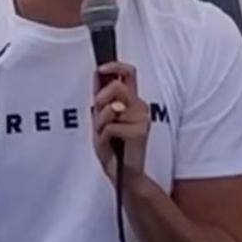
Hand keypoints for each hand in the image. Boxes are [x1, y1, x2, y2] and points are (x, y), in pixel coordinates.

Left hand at [92, 61, 149, 183]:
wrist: (124, 175)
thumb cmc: (114, 148)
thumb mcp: (102, 118)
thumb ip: (102, 97)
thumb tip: (98, 74)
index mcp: (131, 100)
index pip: (129, 73)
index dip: (115, 66)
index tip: (101, 69)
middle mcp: (140, 106)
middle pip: (116, 86)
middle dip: (100, 99)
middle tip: (98, 116)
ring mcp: (142, 118)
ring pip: (111, 108)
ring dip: (100, 123)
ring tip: (105, 136)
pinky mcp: (141, 131)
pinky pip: (111, 126)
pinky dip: (103, 137)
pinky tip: (110, 145)